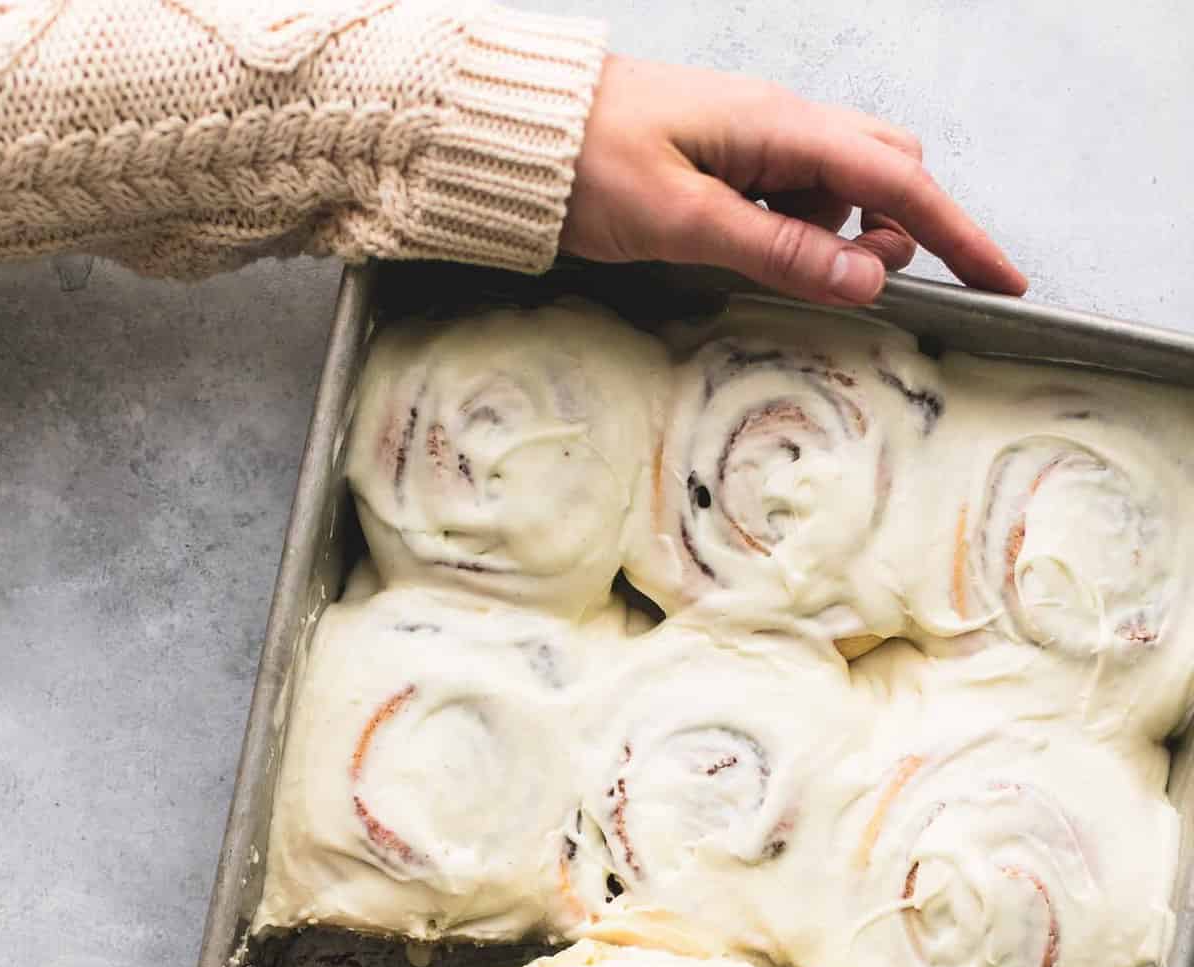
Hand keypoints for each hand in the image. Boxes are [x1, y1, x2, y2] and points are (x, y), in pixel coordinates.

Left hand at [563, 55, 1025, 305]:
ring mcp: (758, 142)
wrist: (521, 134)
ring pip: (839, 190)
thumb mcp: (682, 218)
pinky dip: (795, 233)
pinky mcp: (732, 162)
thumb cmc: (587, 162)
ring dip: (839, 238)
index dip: (957, 233)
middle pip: (886, 171)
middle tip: (873, 286)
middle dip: (902, 230)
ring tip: (780, 265)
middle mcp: (781, 125)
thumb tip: (869, 276)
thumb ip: (777, 250)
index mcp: (779, 127)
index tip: (1002, 279)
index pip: (897, 180)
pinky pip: (792, 199)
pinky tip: (750, 248)